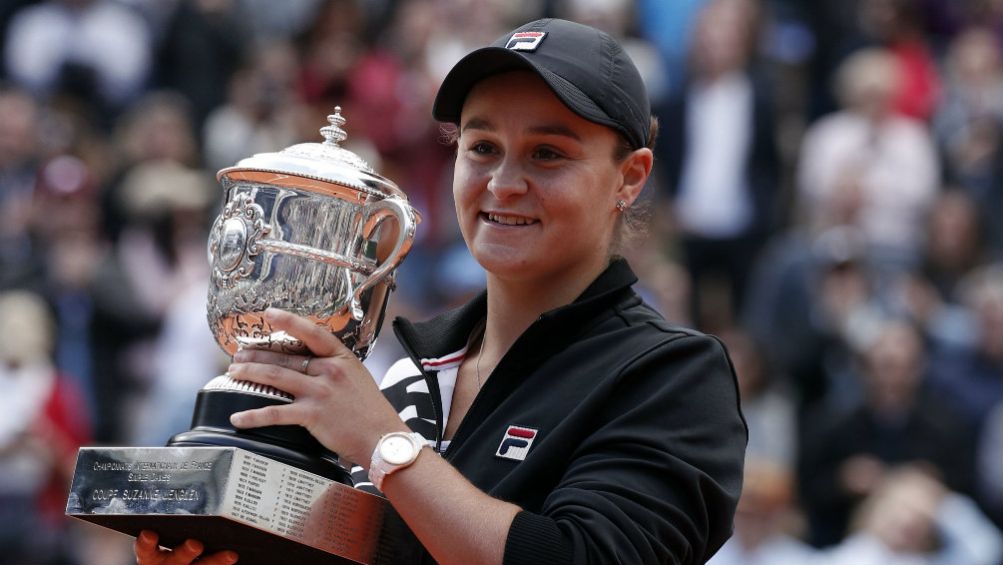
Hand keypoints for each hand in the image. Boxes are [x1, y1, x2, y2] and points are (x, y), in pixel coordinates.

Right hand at [134, 530, 237, 564]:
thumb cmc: (163, 548)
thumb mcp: (157, 541)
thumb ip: (166, 527)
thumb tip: (181, 498)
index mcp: (150, 556)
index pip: (145, 549)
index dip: (146, 542)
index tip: (150, 534)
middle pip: (175, 560)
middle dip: (185, 552)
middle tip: (195, 544)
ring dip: (214, 561)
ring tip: (229, 554)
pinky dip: (221, 561)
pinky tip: (233, 555)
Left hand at [227, 308, 408, 466]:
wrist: (382, 437)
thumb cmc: (371, 410)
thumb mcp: (356, 377)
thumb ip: (334, 367)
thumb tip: (310, 363)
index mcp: (341, 357)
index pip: (311, 332)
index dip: (288, 321)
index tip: (269, 314)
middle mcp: (329, 370)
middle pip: (284, 357)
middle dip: (256, 354)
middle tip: (238, 355)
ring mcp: (319, 392)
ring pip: (275, 377)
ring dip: (250, 373)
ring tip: (233, 374)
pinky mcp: (312, 415)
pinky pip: (275, 412)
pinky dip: (253, 415)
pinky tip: (239, 417)